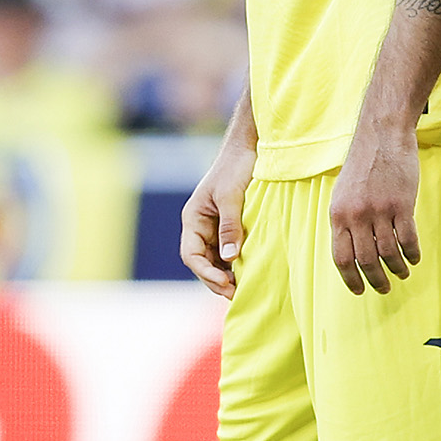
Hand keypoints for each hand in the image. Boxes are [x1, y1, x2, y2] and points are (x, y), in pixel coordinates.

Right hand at [179, 124, 256, 299]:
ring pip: (215, 260)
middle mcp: (200, 226)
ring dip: (226, 275)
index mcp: (193, 218)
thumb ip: (230, 227)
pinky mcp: (230, 227)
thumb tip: (230, 258)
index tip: (224, 283)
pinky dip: (236, 265)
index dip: (205, 273)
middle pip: (202, 262)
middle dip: (216, 280)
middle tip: (236, 293)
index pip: (191, 254)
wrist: (249, 147)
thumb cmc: (236, 167)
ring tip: (244, 288)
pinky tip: (249, 272)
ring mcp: (214, 228)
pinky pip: (229, 252)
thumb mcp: (232, 197)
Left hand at [327, 118, 421, 295]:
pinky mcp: (402, 204)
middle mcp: (357, 216)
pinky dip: (412, 254)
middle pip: (366, 261)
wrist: (382, 136)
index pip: (341, 258)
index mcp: (338, 215)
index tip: (359, 290)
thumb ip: (345, 221)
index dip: (350, 279)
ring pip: (388, 254)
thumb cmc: (362, 165)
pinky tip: (414, 258)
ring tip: (402, 274)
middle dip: (376, 280)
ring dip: (396, 269)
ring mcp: (380, 211)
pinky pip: (408, 239)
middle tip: (384, 289)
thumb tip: (351, 252)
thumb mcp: (343, 193)